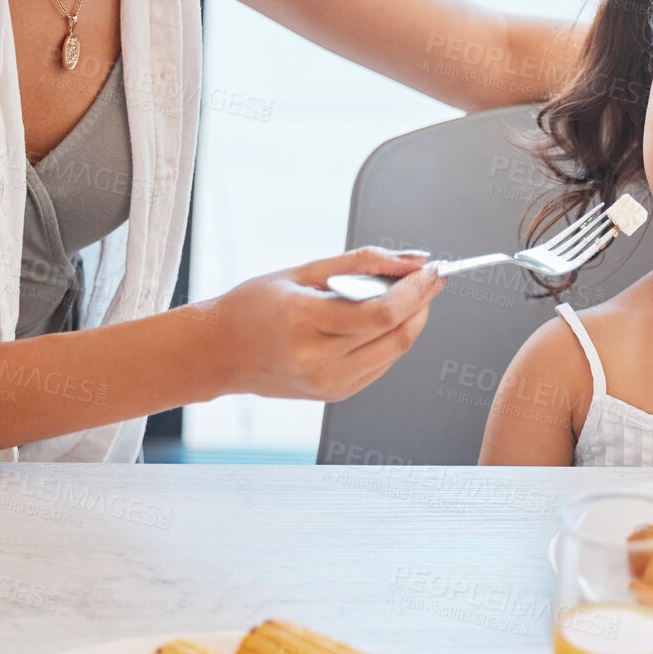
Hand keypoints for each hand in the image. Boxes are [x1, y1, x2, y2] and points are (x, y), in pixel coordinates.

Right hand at [212, 246, 444, 399]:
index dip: (417, 290)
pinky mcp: (335, 393)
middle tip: (429, 276)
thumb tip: (412, 260)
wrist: (218, 353)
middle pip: (396, 334)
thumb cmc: (252, 307)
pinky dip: (392, 338)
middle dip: (423, 302)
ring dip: (412, 319)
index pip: (381, 312)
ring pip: (395, 351)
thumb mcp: (303, 272)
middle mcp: (319, 361)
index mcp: (304, 324)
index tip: (433, 269)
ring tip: (407, 292)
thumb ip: (362, 263)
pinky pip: (381, 364)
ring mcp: (328, 383)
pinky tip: (383, 318)